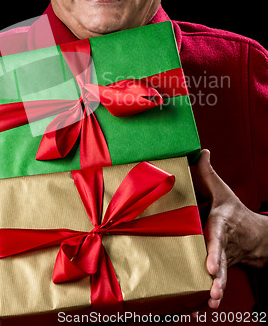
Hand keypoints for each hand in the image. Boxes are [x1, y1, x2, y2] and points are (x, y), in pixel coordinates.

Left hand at [192, 150, 267, 309]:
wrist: (253, 235)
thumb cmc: (232, 211)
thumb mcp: (221, 190)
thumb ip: (207, 173)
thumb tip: (200, 150)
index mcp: (221, 223)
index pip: (217, 233)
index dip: (215, 248)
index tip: (211, 264)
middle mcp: (224, 242)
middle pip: (221, 256)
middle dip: (218, 269)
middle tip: (213, 279)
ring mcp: (224, 257)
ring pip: (223, 273)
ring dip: (219, 287)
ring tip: (212, 299)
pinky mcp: (222, 267)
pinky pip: (220, 282)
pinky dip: (216, 293)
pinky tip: (209, 303)